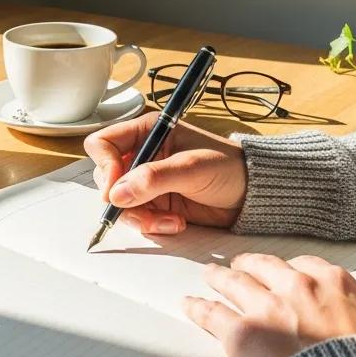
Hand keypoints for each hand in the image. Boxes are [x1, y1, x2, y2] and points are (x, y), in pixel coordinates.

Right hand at [83, 110, 246, 232]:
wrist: (251, 195)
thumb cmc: (227, 167)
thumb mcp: (191, 168)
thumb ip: (154, 178)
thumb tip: (117, 194)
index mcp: (147, 131)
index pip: (104, 144)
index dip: (106, 166)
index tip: (118, 188)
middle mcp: (143, 154)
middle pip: (107, 178)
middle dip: (124, 199)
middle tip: (145, 209)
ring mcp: (147, 181)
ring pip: (120, 203)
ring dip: (141, 217)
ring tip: (170, 221)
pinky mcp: (155, 203)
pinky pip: (138, 218)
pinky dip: (153, 225)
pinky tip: (176, 223)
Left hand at [183, 253, 355, 356]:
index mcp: (335, 284)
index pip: (304, 265)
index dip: (289, 271)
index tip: (283, 274)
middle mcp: (298, 286)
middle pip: (264, 267)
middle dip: (250, 266)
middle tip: (240, 267)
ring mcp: (267, 306)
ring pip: (234, 282)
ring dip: (220, 277)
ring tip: (210, 275)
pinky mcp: (242, 332)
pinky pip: (212, 314)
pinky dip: (198, 308)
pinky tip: (189, 305)